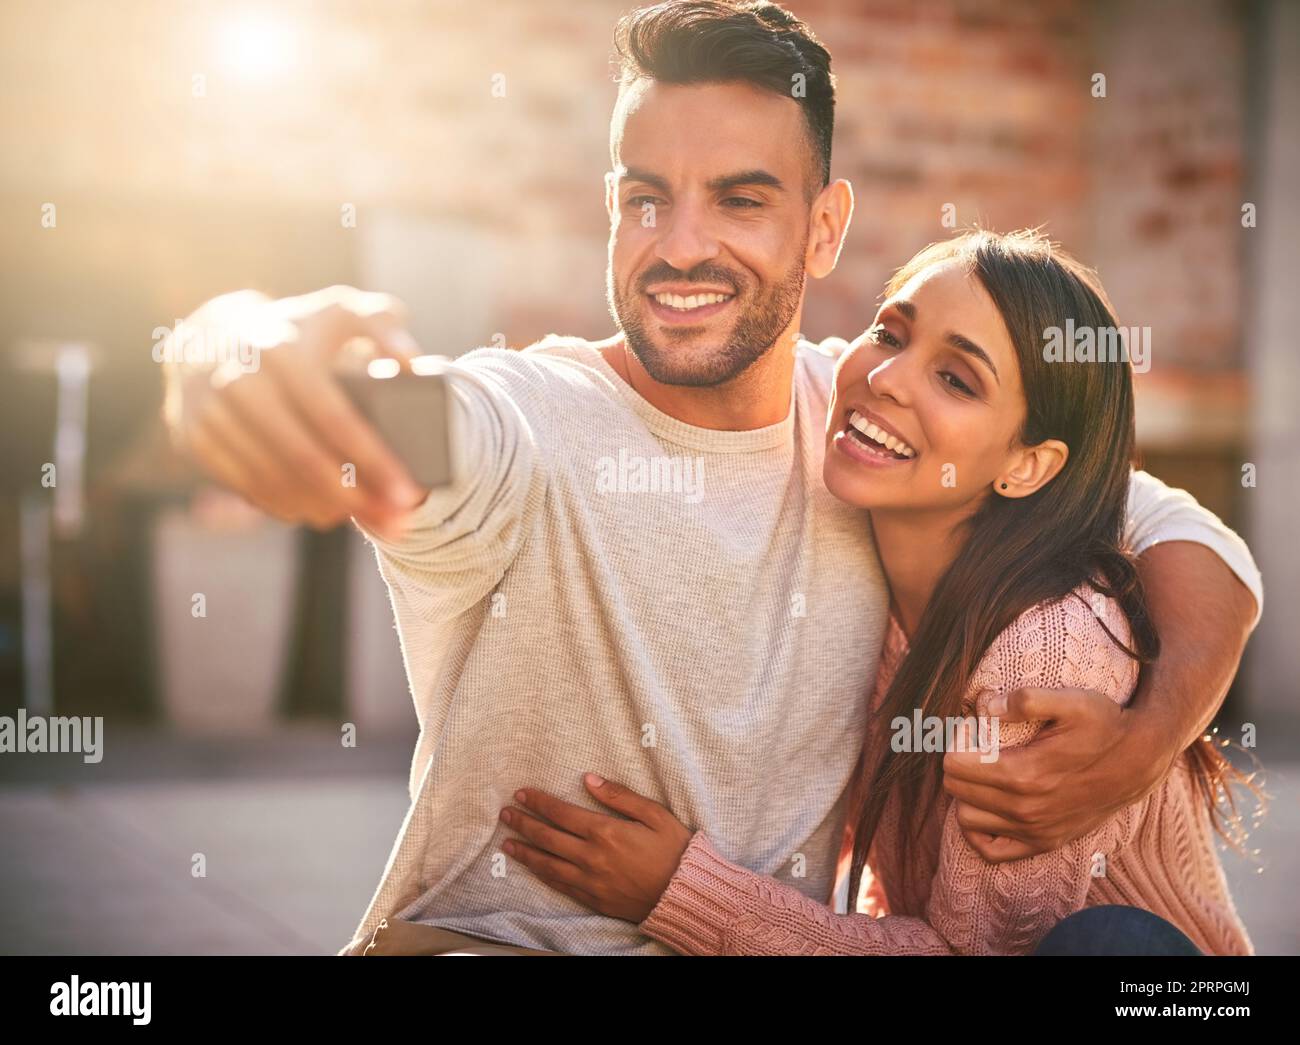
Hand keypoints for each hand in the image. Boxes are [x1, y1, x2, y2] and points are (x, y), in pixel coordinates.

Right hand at [163, 285, 426, 538]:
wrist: (209, 337)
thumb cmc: (296, 330)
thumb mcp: (340, 312)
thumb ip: (383, 324)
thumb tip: (413, 364)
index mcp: (282, 349)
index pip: (333, 416)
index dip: (373, 459)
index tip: (407, 491)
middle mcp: (239, 379)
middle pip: (303, 457)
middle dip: (353, 497)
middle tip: (391, 518)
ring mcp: (210, 411)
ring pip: (274, 479)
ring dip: (323, 507)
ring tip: (362, 516)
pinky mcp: (194, 438)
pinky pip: (245, 486)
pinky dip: (285, 505)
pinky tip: (317, 511)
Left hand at [500, 773, 693, 922]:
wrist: (684, 894)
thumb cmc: (674, 851)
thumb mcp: (654, 814)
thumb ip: (620, 796)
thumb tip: (589, 779)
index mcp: (605, 832)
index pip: (561, 813)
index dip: (538, 802)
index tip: (522, 794)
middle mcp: (591, 857)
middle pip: (547, 837)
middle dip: (524, 824)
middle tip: (506, 814)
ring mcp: (590, 881)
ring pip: (548, 864)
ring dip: (526, 852)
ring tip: (508, 843)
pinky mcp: (593, 899)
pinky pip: (560, 885)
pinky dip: (543, 875)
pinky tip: (534, 868)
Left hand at [941, 687, 1163, 861]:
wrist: (1140, 761)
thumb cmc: (1105, 726)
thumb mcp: (1072, 700)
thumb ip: (1026, 699)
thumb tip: (987, 706)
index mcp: (1023, 773)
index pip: (954, 764)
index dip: (957, 741)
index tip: (973, 729)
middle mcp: (1024, 808)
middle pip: (956, 789)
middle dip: (959, 764)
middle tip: (977, 747)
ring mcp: (1034, 830)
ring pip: (965, 818)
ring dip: (967, 794)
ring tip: (984, 773)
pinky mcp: (1044, 843)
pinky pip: (989, 851)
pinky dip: (979, 831)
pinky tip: (988, 807)